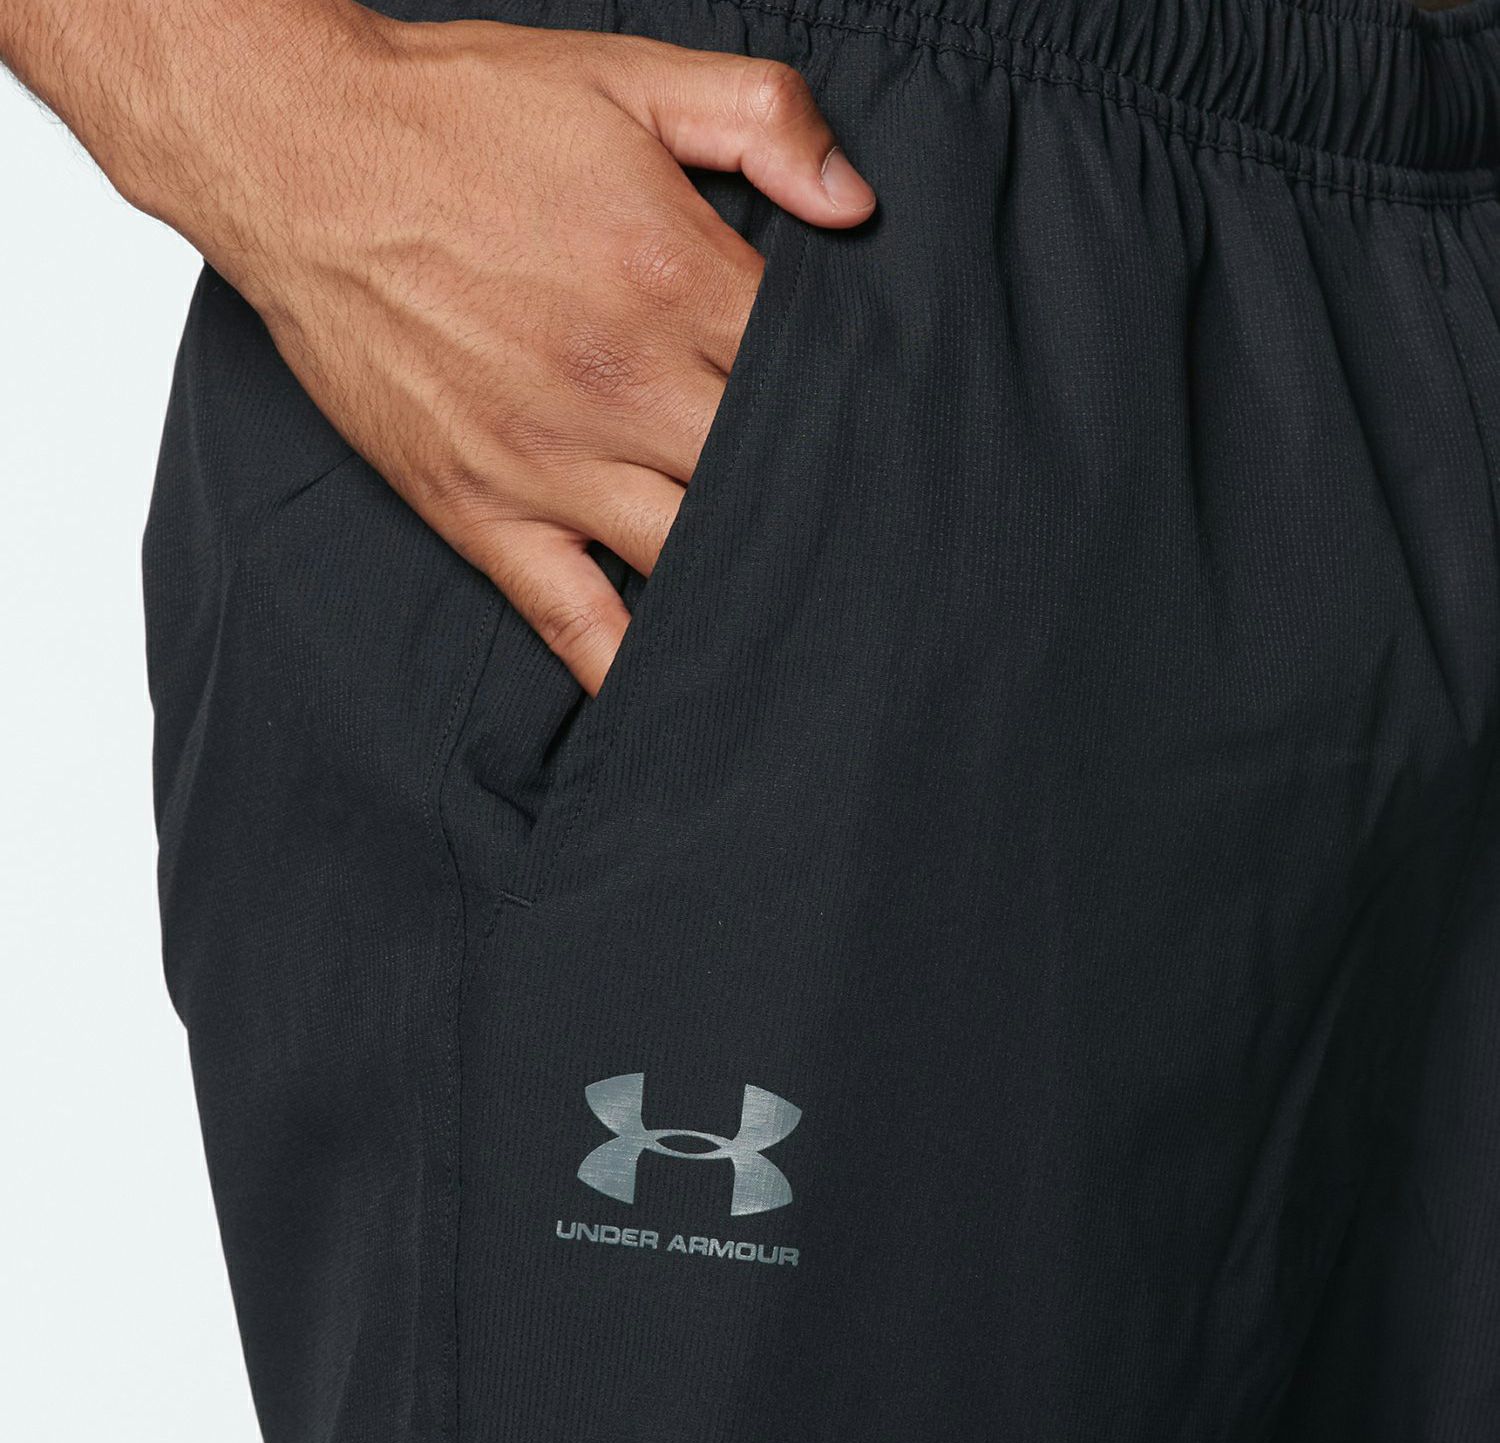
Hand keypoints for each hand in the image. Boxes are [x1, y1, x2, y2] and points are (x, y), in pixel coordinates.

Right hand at [138, 6, 875, 691]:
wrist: (299, 157)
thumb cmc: (459, 118)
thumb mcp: (627, 73)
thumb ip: (760, 118)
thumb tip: (856, 204)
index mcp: (673, 278)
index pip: (809, 376)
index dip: (854, 408)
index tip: (882, 434)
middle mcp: (623, 384)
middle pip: (762, 478)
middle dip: (814, 503)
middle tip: (867, 537)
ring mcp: (550, 460)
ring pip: (689, 557)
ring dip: (747, 585)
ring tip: (803, 618)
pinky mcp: (482, 510)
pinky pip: (571, 616)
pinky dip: (625, 665)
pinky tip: (673, 697)